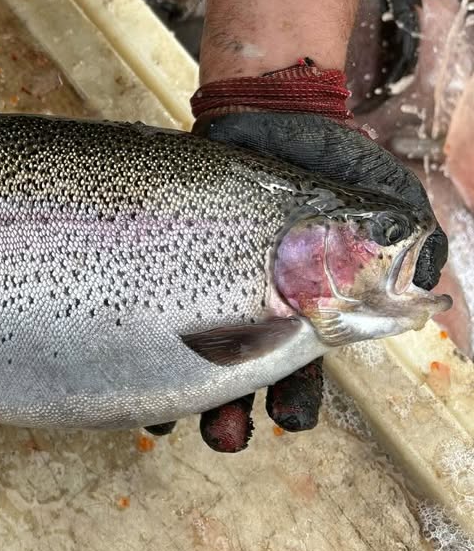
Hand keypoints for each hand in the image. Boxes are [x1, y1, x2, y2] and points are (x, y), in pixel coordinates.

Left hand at [175, 59, 448, 451]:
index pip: (298, 370)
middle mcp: (248, 308)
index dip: (294, 399)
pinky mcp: (164, 259)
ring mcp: (203, 284)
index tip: (287, 420)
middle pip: (238, 377)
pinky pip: (148, 306)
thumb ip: (404, 246)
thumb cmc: (330, 163)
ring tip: (171, 424)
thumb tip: (423, 283)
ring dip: (183, 393)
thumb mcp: (384, 201)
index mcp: (300, 310)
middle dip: (233, 414)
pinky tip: (126, 366)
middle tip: (224, 438)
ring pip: (188, 352)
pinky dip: (138, 338)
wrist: (268, 112)